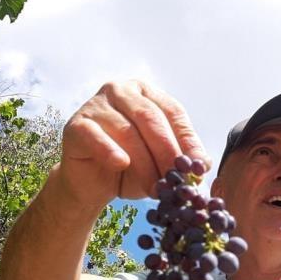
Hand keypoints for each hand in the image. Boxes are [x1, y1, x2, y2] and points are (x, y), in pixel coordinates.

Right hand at [57, 80, 208, 206]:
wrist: (93, 185)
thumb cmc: (131, 169)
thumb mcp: (161, 163)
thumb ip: (181, 158)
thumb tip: (203, 163)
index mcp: (146, 93)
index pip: (173, 111)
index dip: (188, 140)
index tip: (199, 167)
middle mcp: (121, 90)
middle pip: (151, 118)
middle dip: (168, 152)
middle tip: (178, 180)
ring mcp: (96, 104)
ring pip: (127, 130)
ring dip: (145, 163)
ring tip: (156, 189)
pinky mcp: (76, 124)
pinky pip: (95, 136)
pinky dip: (109, 151)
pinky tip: (120, 164)